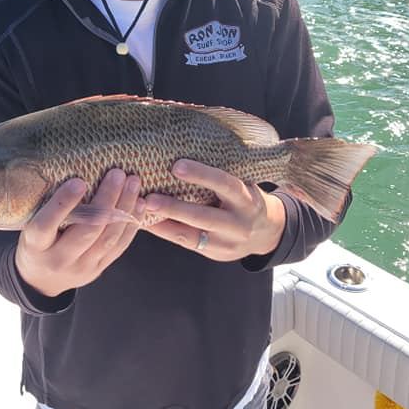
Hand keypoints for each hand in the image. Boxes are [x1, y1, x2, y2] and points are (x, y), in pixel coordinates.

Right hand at [15, 169, 143, 297]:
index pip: (46, 225)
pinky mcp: (98, 269)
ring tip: (133, 183)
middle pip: (87, 231)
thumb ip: (48, 206)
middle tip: (117, 173)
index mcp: (36, 245)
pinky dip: (131, 224)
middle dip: (106, 200)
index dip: (62, 203)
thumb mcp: (30, 224)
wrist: (41, 279)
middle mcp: (58, 260)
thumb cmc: (36, 241)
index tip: (79, 181)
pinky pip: (119, 246)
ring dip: (124, 208)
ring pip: (108, 238)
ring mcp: (81, 268)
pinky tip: (139, 204)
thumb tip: (74, 171)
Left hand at [143, 159, 286, 260]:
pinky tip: (147, 222)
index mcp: (246, 199)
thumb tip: (181, 154)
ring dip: (164, 222)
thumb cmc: (245, 199)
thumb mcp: (242, 186)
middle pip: (204, 216)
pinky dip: (165, 232)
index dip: (201, 175)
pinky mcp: (215, 254)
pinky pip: (187, 243)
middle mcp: (238, 223)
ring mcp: (227, 242)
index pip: (224, 184)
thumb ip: (221, 177)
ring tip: (142, 210)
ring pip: (191, 234)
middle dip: (174, 207)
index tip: (177, 166)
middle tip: (148, 198)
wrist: (267, 233)